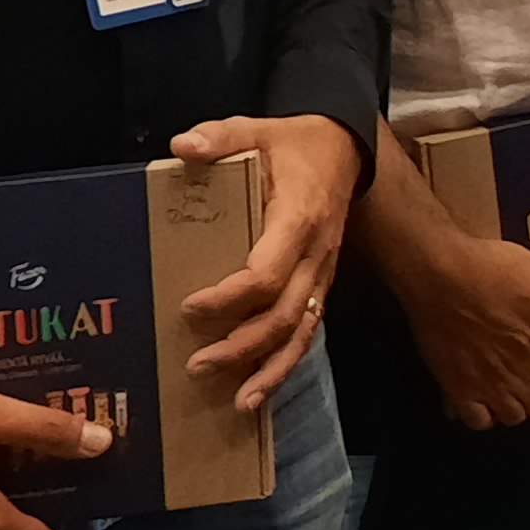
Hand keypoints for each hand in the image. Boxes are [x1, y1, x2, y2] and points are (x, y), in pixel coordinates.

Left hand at [171, 113, 360, 412]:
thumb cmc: (294, 144)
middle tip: (197, 365)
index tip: (190, 307)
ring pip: (301, 332)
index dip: (230, 297)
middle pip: (285, 314)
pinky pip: (307, 331)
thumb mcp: (258, 129)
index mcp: (298, 218)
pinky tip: (258, 392)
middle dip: (242, 346)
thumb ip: (221, 136)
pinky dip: (285, 365)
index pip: (268, 272)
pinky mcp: (321, 284)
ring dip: (267, 368)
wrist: (346, 149)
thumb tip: (183, 146)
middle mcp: (315, 254)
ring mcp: (322, 273)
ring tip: (234, 400)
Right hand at [396, 231, 529, 430]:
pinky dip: (484, 414)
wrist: (436, 271)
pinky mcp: (455, 386)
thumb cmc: (492, 267)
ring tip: (513, 385)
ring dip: (518, 406)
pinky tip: (484, 394)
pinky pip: (477, 420)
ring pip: (514, 417)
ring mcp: (485, 383)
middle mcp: (518, 372)